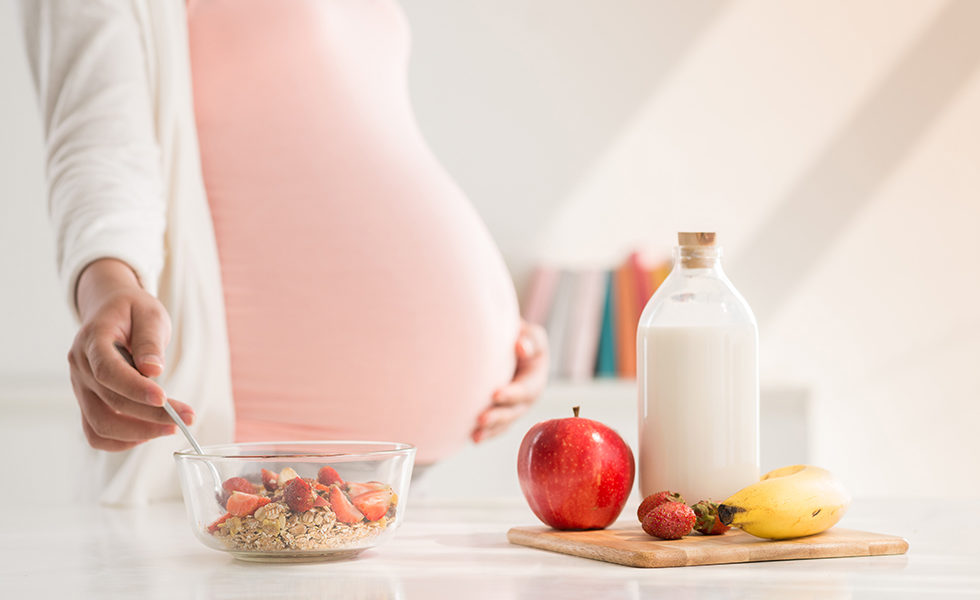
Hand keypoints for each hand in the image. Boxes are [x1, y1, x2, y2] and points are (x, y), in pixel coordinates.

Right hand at [68, 259, 193, 450]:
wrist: (110, 310)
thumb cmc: (132, 311)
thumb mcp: (149, 313)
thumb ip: (149, 340)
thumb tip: (153, 370)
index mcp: (93, 340)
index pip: (108, 371)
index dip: (135, 389)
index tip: (165, 399)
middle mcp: (80, 367)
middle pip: (110, 403)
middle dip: (151, 415)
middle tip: (188, 417)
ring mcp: (81, 388)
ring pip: (100, 425)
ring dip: (138, 433)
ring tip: (172, 426)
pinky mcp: (88, 402)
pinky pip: (96, 433)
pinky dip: (121, 441)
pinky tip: (149, 433)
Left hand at [472, 320, 547, 442]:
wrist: (513, 348)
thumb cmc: (521, 339)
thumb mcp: (532, 336)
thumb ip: (530, 341)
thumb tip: (521, 346)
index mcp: (536, 379)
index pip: (525, 389)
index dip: (512, 393)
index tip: (494, 394)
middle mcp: (527, 398)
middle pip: (514, 411)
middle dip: (498, 416)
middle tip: (481, 419)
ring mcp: (515, 409)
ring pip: (504, 423)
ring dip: (490, 430)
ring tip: (475, 437)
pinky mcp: (504, 414)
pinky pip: (496, 427)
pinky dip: (486, 433)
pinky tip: (472, 439)